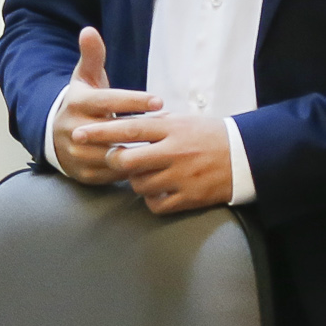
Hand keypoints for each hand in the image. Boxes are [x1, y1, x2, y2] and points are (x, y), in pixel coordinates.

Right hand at [48, 28, 162, 185]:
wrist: (55, 136)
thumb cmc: (82, 102)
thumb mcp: (84, 77)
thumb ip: (92, 55)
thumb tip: (89, 30)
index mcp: (77, 103)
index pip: (108, 101)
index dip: (134, 101)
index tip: (160, 101)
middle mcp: (74, 129)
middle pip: (113, 130)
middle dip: (143, 128)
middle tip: (170, 125)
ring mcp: (77, 154)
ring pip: (114, 154)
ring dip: (140, 150)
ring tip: (165, 145)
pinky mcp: (82, 174)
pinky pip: (112, 174)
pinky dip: (132, 169)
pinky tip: (153, 162)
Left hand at [99, 112, 237, 214]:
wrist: (246, 157)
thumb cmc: (210, 136)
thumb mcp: (185, 121)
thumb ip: (155, 124)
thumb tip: (124, 125)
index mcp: (172, 128)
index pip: (129, 128)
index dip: (101, 131)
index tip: (79, 132)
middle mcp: (175, 151)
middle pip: (128, 160)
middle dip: (115, 161)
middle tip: (115, 160)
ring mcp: (182, 176)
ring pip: (139, 184)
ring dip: (137, 181)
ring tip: (148, 174)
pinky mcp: (189, 197)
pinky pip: (156, 204)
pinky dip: (152, 200)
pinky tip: (160, 191)